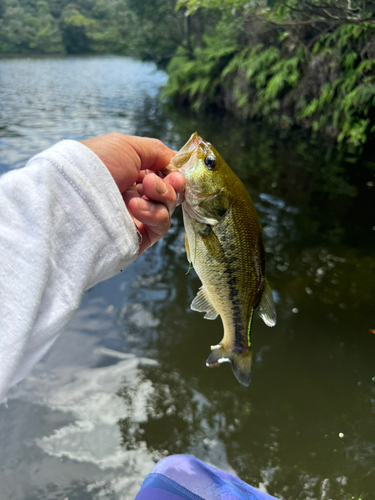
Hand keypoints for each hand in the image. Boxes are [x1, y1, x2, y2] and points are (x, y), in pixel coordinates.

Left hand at [81, 133, 184, 254]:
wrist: (75, 194)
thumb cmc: (97, 163)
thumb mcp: (127, 146)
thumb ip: (157, 151)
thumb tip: (178, 161)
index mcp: (131, 173)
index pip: (164, 174)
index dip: (174, 173)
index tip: (176, 171)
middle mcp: (134, 194)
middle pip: (170, 191)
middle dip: (170, 184)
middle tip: (155, 181)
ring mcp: (136, 216)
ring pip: (168, 208)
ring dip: (160, 195)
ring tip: (142, 191)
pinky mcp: (138, 237)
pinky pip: (161, 225)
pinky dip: (154, 214)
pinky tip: (135, 207)